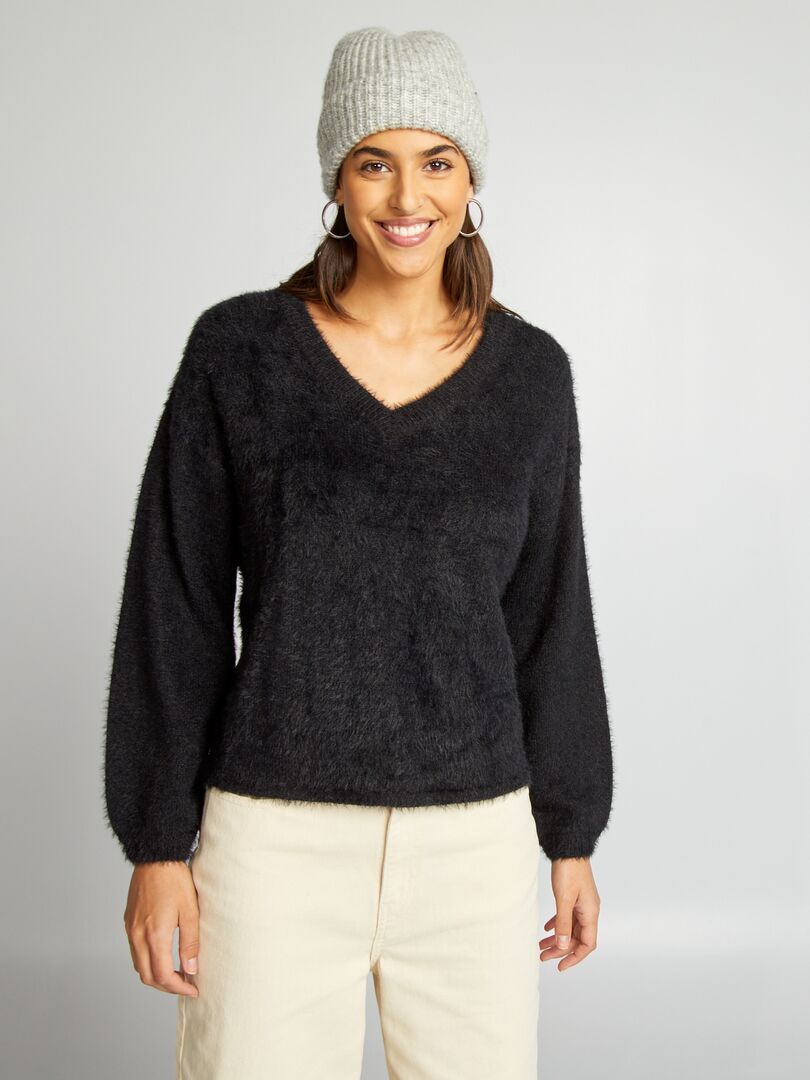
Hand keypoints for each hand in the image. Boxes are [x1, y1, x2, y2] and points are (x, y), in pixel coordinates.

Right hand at [123, 861, 200, 996]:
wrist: (156, 858)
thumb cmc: (175, 880)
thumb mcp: (190, 911)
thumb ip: (190, 943)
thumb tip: (192, 969)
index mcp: (154, 935)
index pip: (162, 975)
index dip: (178, 987)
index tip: (193, 989)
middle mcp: (138, 936)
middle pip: (147, 976)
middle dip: (166, 986)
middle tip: (186, 985)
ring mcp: (130, 929)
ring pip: (139, 965)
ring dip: (156, 975)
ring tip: (176, 972)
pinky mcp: (128, 921)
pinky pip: (135, 951)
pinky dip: (148, 960)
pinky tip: (162, 955)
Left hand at [539, 856, 600, 970]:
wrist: (568, 849)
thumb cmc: (569, 871)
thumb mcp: (564, 899)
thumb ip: (563, 924)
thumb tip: (563, 946)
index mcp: (590, 913)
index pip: (587, 944)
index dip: (575, 957)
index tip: (560, 966)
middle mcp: (588, 910)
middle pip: (577, 938)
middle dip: (560, 949)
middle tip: (543, 956)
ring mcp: (581, 904)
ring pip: (570, 928)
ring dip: (557, 938)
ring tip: (541, 946)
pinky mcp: (574, 897)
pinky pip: (567, 917)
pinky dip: (558, 925)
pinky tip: (547, 928)